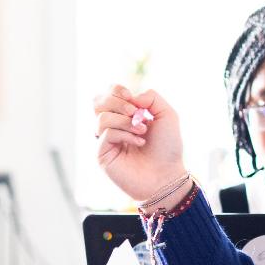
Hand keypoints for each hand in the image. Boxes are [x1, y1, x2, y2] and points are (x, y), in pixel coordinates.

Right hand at [94, 85, 187, 200]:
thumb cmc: (167, 148)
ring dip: (125, 121)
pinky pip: (106, 134)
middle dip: (118, 103)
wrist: (166, 174)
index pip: (108, 95)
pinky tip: (139, 142)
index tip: (131, 97)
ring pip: (102, 118)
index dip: (116, 90)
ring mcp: (105, 141)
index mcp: (124, 115)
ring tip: (142, 131)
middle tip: (136, 112)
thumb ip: (152, 98)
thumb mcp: (167, 115)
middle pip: (97, 102)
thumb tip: (132, 97)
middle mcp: (112, 126)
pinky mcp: (102, 154)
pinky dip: (125, 134)